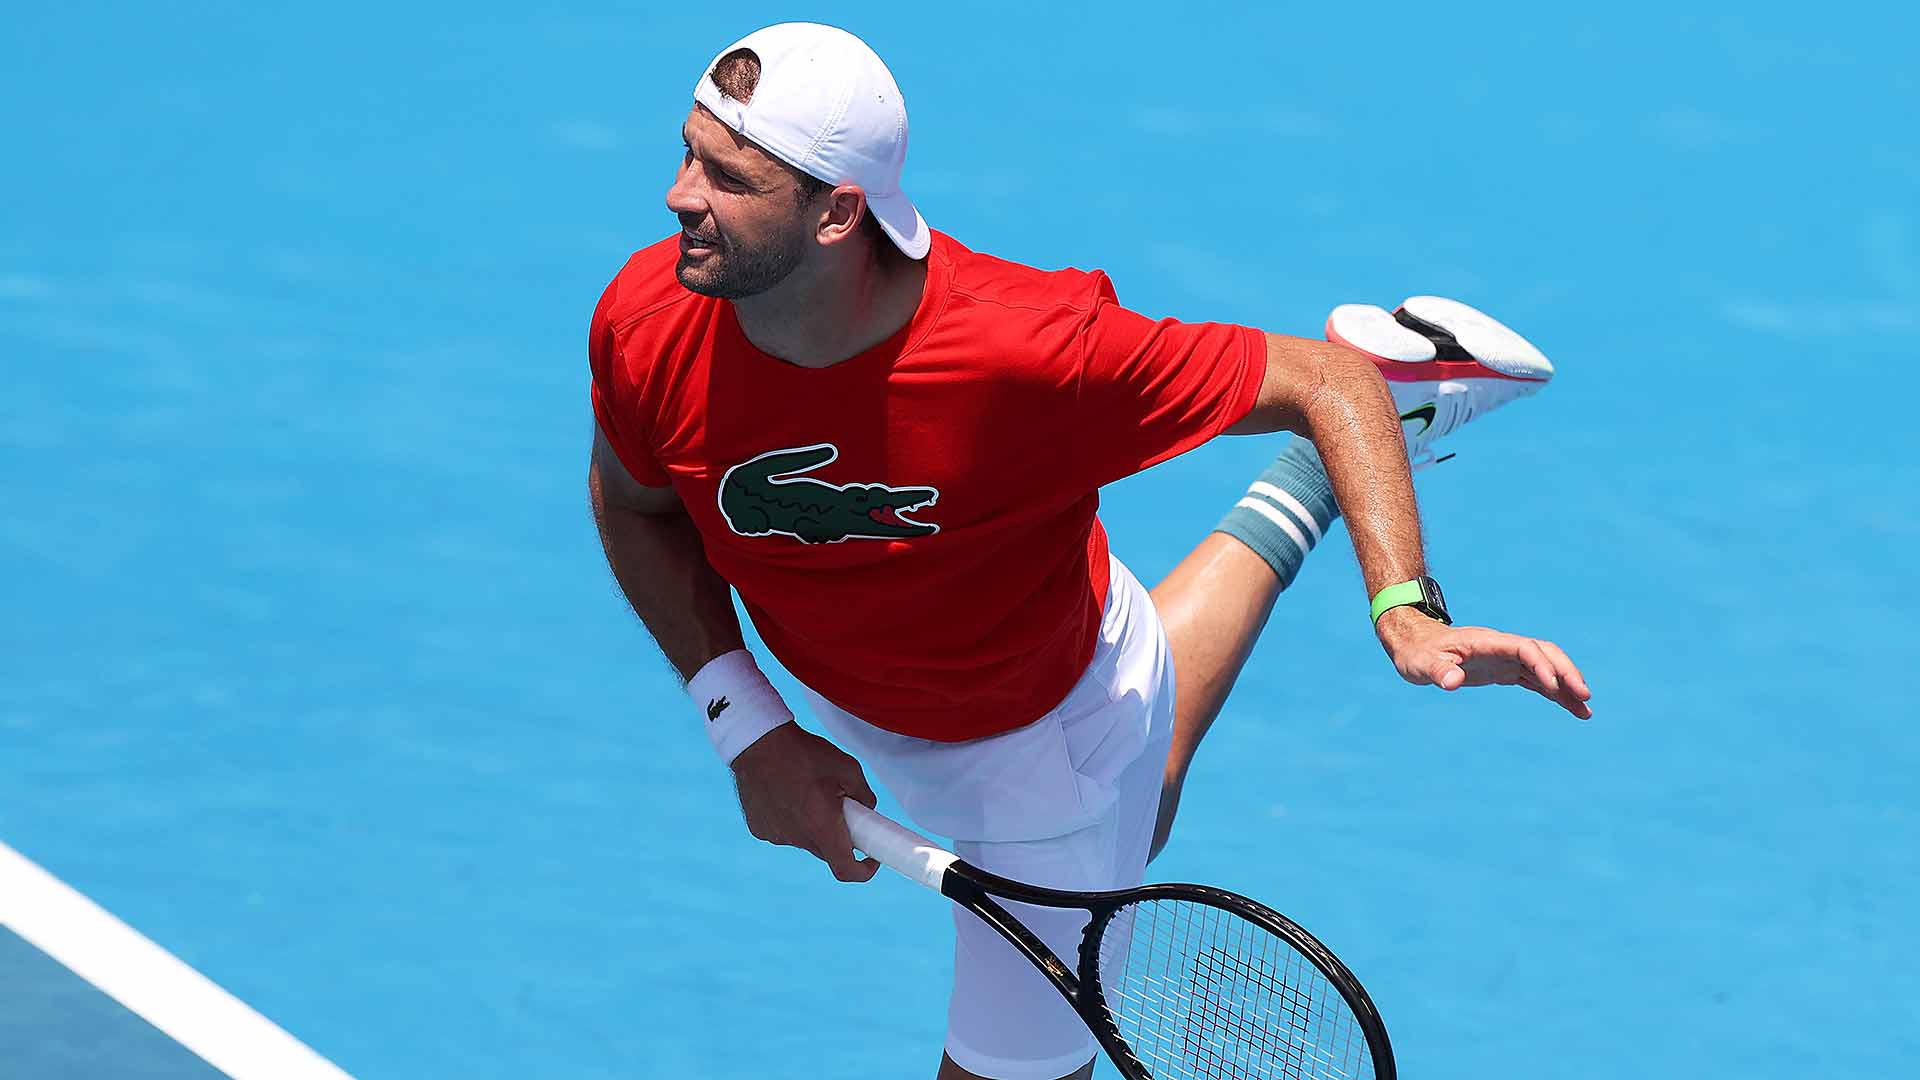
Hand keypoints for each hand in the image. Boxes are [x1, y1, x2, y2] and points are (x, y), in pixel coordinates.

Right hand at [729, 722, 881, 881]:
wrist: (757, 742)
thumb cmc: (805, 753)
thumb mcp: (848, 768)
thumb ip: (864, 796)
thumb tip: (867, 810)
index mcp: (821, 827)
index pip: (845, 870)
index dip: (864, 871)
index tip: (871, 858)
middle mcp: (797, 838)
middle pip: (827, 852)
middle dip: (838, 836)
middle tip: (841, 809)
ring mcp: (775, 835)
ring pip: (805, 840)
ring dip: (813, 825)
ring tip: (808, 791)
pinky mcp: (760, 829)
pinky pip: (784, 832)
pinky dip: (792, 820)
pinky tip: (786, 793)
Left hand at [1375, 607, 1593, 718]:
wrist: (1415, 644)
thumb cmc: (1417, 652)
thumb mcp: (1421, 663)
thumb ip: (1438, 671)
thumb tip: (1452, 683)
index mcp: (1487, 642)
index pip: (1523, 648)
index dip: (1541, 664)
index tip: (1553, 687)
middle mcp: (1502, 647)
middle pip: (1543, 653)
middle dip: (1565, 672)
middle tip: (1584, 696)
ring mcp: (1505, 659)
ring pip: (1545, 668)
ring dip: (1566, 686)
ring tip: (1586, 711)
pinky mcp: (1504, 671)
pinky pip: (1536, 681)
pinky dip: (1554, 693)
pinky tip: (1571, 709)